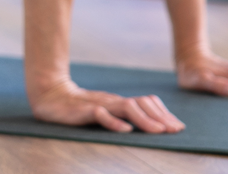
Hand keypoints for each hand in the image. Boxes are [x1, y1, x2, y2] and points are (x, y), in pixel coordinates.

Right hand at [30, 79, 184, 133]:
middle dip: (161, 117)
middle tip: (175, 130)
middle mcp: (113, 101)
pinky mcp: (83, 111)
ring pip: (126, 108)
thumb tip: (149, 126)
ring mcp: (99, 105)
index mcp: (119, 102)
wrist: (49, 96)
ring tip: (158, 131)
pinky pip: (100, 115)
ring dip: (144, 120)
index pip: (147, 103)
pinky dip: (114, 122)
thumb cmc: (78, 108)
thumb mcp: (105, 112)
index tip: (178, 126)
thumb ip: (123, 117)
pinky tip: (125, 130)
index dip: (164, 114)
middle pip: (142, 104)